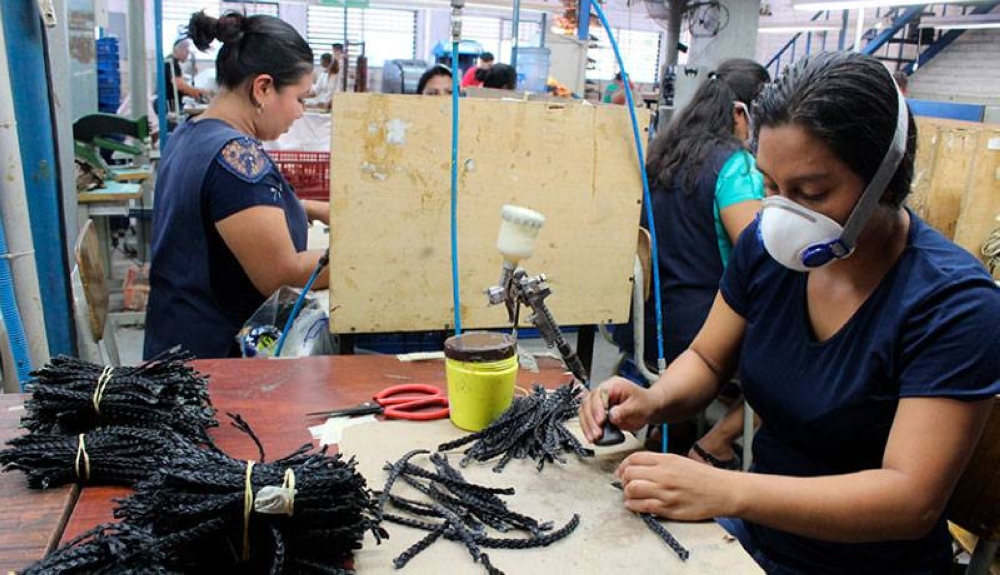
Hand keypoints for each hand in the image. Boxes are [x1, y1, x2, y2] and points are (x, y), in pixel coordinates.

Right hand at [579, 376, 658, 442]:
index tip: (601, 421)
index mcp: (613, 385)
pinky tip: (592, 437)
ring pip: (584, 412)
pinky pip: (588, 419)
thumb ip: (625, 411)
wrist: (648, 408)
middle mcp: (603, 392)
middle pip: (588, 403)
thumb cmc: (645, 404)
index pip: (598, 394)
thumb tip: (611, 416)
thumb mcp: (638, 406)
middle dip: (591, 420)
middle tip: (597, 433)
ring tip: (594, 438)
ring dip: (587, 426)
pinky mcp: (598, 412)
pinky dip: (588, 429)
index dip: (597, 408)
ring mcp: (599, 402)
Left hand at [617, 451, 736, 520]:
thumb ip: (658, 462)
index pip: (633, 459)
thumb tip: (636, 467)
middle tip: (625, 484)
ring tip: (631, 495)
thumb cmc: (703, 477)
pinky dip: (633, 506)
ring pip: (632, 490)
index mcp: (666, 460)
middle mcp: (664, 474)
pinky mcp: (669, 508)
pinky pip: (642, 507)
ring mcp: (666, 492)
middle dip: (623, 480)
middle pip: (629, 474)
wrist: (723, 491)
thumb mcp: (679, 461)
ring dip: (627, 493)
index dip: (623, 466)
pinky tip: (634, 505)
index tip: (622, 472)